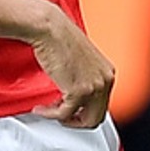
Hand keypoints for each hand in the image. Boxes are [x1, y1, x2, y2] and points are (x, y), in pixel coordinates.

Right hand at [31, 8, 115, 127]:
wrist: (51, 29)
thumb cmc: (60, 39)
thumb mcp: (81, 63)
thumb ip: (84, 80)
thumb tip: (76, 99)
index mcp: (108, 73)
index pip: (102, 105)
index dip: (83, 111)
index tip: (69, 109)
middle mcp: (105, 80)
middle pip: (97, 117)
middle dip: (76, 121)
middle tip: (60, 116)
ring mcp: (94, 87)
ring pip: (84, 120)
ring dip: (63, 119)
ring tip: (48, 110)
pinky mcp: (79, 91)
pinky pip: (65, 114)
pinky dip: (51, 115)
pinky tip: (41, 108)